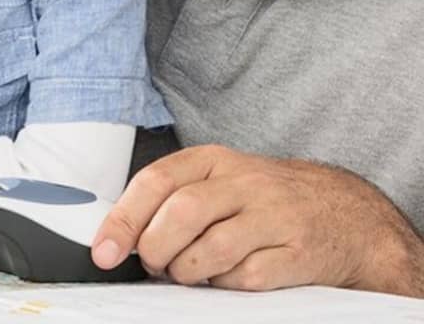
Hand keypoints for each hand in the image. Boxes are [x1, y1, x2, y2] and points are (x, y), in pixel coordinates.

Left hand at [92, 145, 423, 295]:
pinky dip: (224, 285)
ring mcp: (273, 215)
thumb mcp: (218, 180)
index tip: (104, 250)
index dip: (124, 218)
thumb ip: (173, 198)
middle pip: (182, 213)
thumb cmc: (263, 198)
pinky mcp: (296, 252)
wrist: (342, 212)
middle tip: (153, 264)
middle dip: (155, 248)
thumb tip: (119, 233)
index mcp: (213, 160)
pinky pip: (246, 278)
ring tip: (187, 273)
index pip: (157, 180)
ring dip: (187, 271)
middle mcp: (243, 181)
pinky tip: (225, 278)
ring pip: (211, 249)